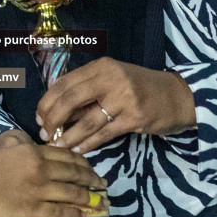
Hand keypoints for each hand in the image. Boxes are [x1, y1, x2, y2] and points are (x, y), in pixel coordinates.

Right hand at [0, 129, 107, 216]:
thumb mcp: (8, 147)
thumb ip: (26, 146)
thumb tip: (37, 145)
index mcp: (36, 151)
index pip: (69, 157)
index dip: (85, 165)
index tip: (93, 171)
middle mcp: (42, 168)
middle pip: (77, 174)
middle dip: (94, 182)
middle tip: (104, 188)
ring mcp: (39, 189)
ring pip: (73, 194)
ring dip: (90, 200)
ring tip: (100, 205)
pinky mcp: (33, 209)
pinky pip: (61, 212)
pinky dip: (76, 215)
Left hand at [37, 57, 195, 152]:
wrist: (177, 96)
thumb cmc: (140, 88)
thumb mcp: (113, 80)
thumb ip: (87, 90)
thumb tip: (55, 111)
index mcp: (101, 66)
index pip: (64, 83)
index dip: (47, 102)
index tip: (39, 117)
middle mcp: (111, 78)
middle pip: (70, 100)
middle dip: (53, 120)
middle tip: (45, 134)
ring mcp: (124, 98)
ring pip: (86, 121)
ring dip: (68, 137)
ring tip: (57, 147)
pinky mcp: (135, 118)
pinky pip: (104, 134)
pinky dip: (88, 144)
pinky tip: (79, 150)